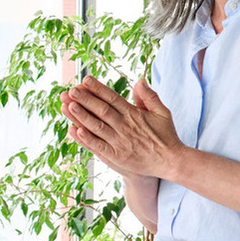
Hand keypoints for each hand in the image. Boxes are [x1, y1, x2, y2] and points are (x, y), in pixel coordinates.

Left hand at [60, 76, 184, 180]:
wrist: (171, 161)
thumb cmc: (165, 135)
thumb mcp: (162, 112)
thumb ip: (149, 96)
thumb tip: (139, 79)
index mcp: (134, 114)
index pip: (112, 98)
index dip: (98, 88)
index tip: (85, 80)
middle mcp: (125, 126)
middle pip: (101, 110)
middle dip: (85, 99)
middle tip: (70, 91)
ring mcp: (120, 142)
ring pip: (97, 126)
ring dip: (81, 116)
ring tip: (68, 106)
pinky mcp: (117, 156)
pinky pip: (99, 146)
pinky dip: (87, 139)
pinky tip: (75, 130)